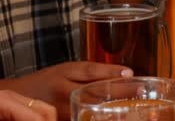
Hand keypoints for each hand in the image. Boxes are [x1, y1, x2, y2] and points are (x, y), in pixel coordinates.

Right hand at [10, 61, 132, 120]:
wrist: (21, 96)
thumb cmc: (50, 81)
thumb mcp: (68, 70)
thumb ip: (93, 72)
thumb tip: (127, 74)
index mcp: (66, 72)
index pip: (91, 70)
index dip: (112, 71)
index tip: (131, 73)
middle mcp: (63, 90)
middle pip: (95, 90)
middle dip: (120, 91)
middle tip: (141, 90)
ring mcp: (62, 108)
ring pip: (90, 108)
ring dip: (112, 107)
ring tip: (133, 106)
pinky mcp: (61, 120)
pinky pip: (82, 119)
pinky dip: (97, 118)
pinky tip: (113, 117)